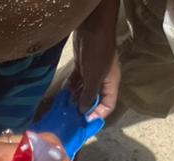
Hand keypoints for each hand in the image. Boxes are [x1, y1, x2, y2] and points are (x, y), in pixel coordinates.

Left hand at [67, 0, 120, 119]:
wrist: (92, 26)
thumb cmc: (97, 52)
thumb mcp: (94, 77)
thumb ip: (89, 95)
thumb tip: (83, 110)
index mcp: (110, 83)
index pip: (108, 105)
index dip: (98, 114)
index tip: (85, 120)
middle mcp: (102, 80)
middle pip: (94, 100)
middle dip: (83, 108)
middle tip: (71, 117)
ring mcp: (92, 73)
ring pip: (83, 91)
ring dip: (75, 99)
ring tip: (65, 107)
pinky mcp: (82, 67)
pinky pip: (76, 82)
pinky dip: (70, 88)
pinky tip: (62, 95)